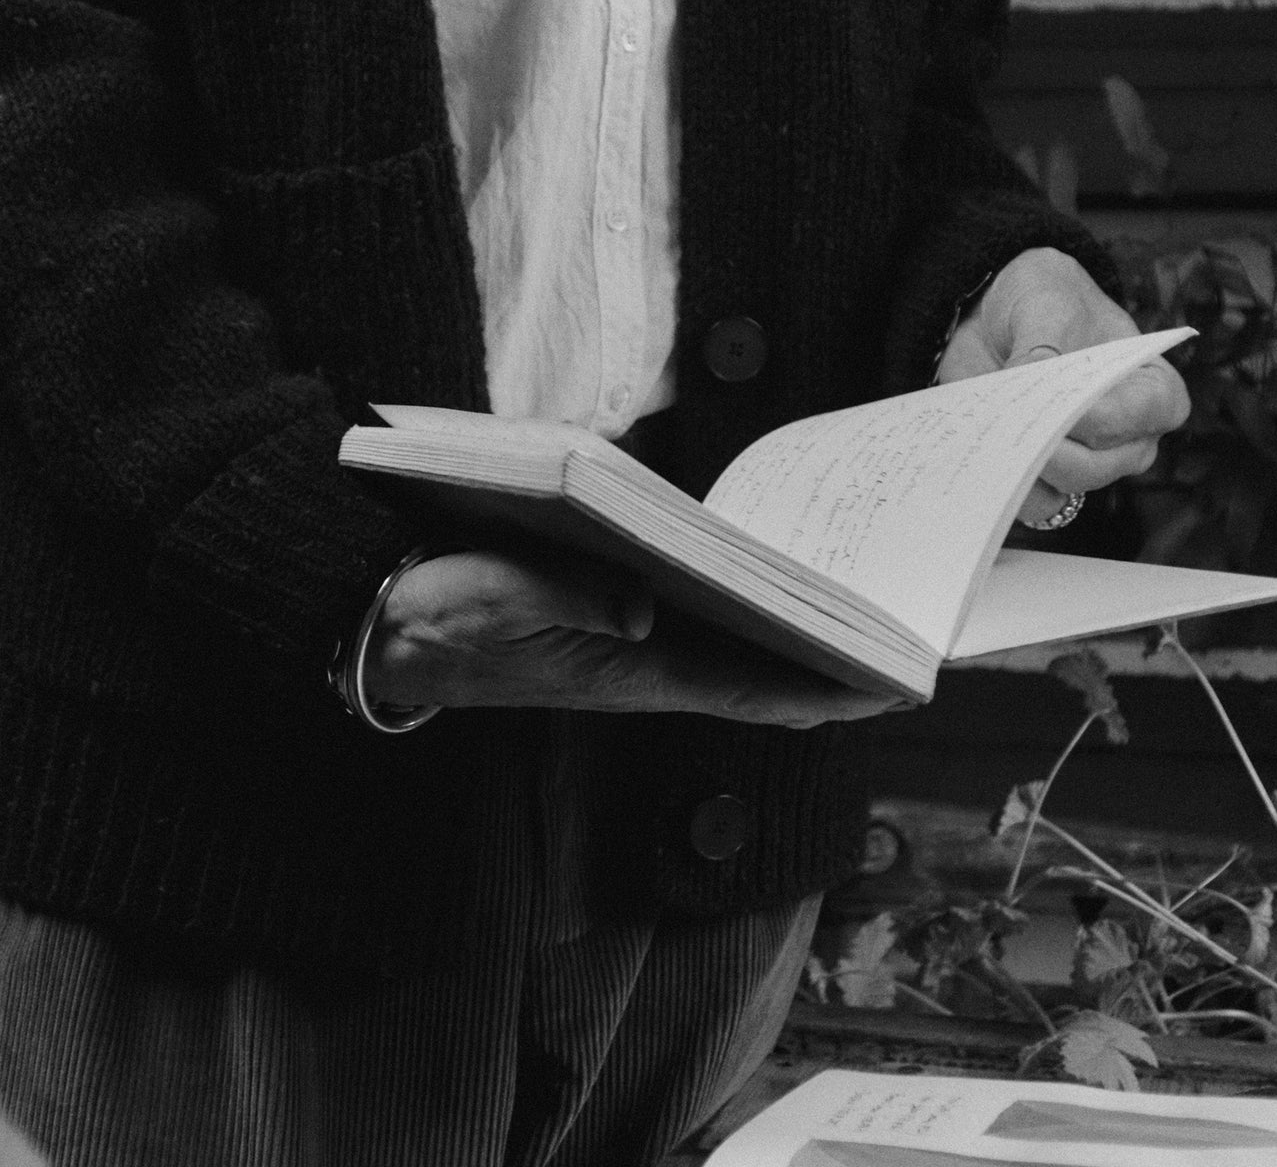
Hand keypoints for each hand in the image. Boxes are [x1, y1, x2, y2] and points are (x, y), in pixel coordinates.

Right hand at [362, 550, 901, 728]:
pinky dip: (738, 616)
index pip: (746, 691)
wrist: (376, 631)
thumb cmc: (432, 614)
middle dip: (825, 662)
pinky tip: (761, 585)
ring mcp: (620, 654)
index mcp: (622, 672)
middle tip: (900, 636)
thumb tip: (642, 608)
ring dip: (788, 639)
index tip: (893, 685)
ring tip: (852, 610)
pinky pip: (693, 632)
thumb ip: (565, 596)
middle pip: (754, 677)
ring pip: (729, 655)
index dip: (821, 691)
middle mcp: (635, 670)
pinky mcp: (600, 632)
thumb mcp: (490, 595)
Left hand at [937, 247, 1189, 524]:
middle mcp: (1129, 438)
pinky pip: (1026, 501)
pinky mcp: (1044, 477)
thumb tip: (1025, 379)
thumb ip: (1041, 342)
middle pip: (1095, 465)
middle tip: (1004, 421)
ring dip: (1015, 466)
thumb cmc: (1045, 302)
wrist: (1001, 319)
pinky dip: (997, 483)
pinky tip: (976, 451)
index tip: (1052, 401)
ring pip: (1058, 490)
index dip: (1096, 416)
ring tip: (984, 430)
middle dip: (1045, 447)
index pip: (1140, 416)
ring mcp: (1087, 463)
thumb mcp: (1044, 302)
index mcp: (1153, 389)